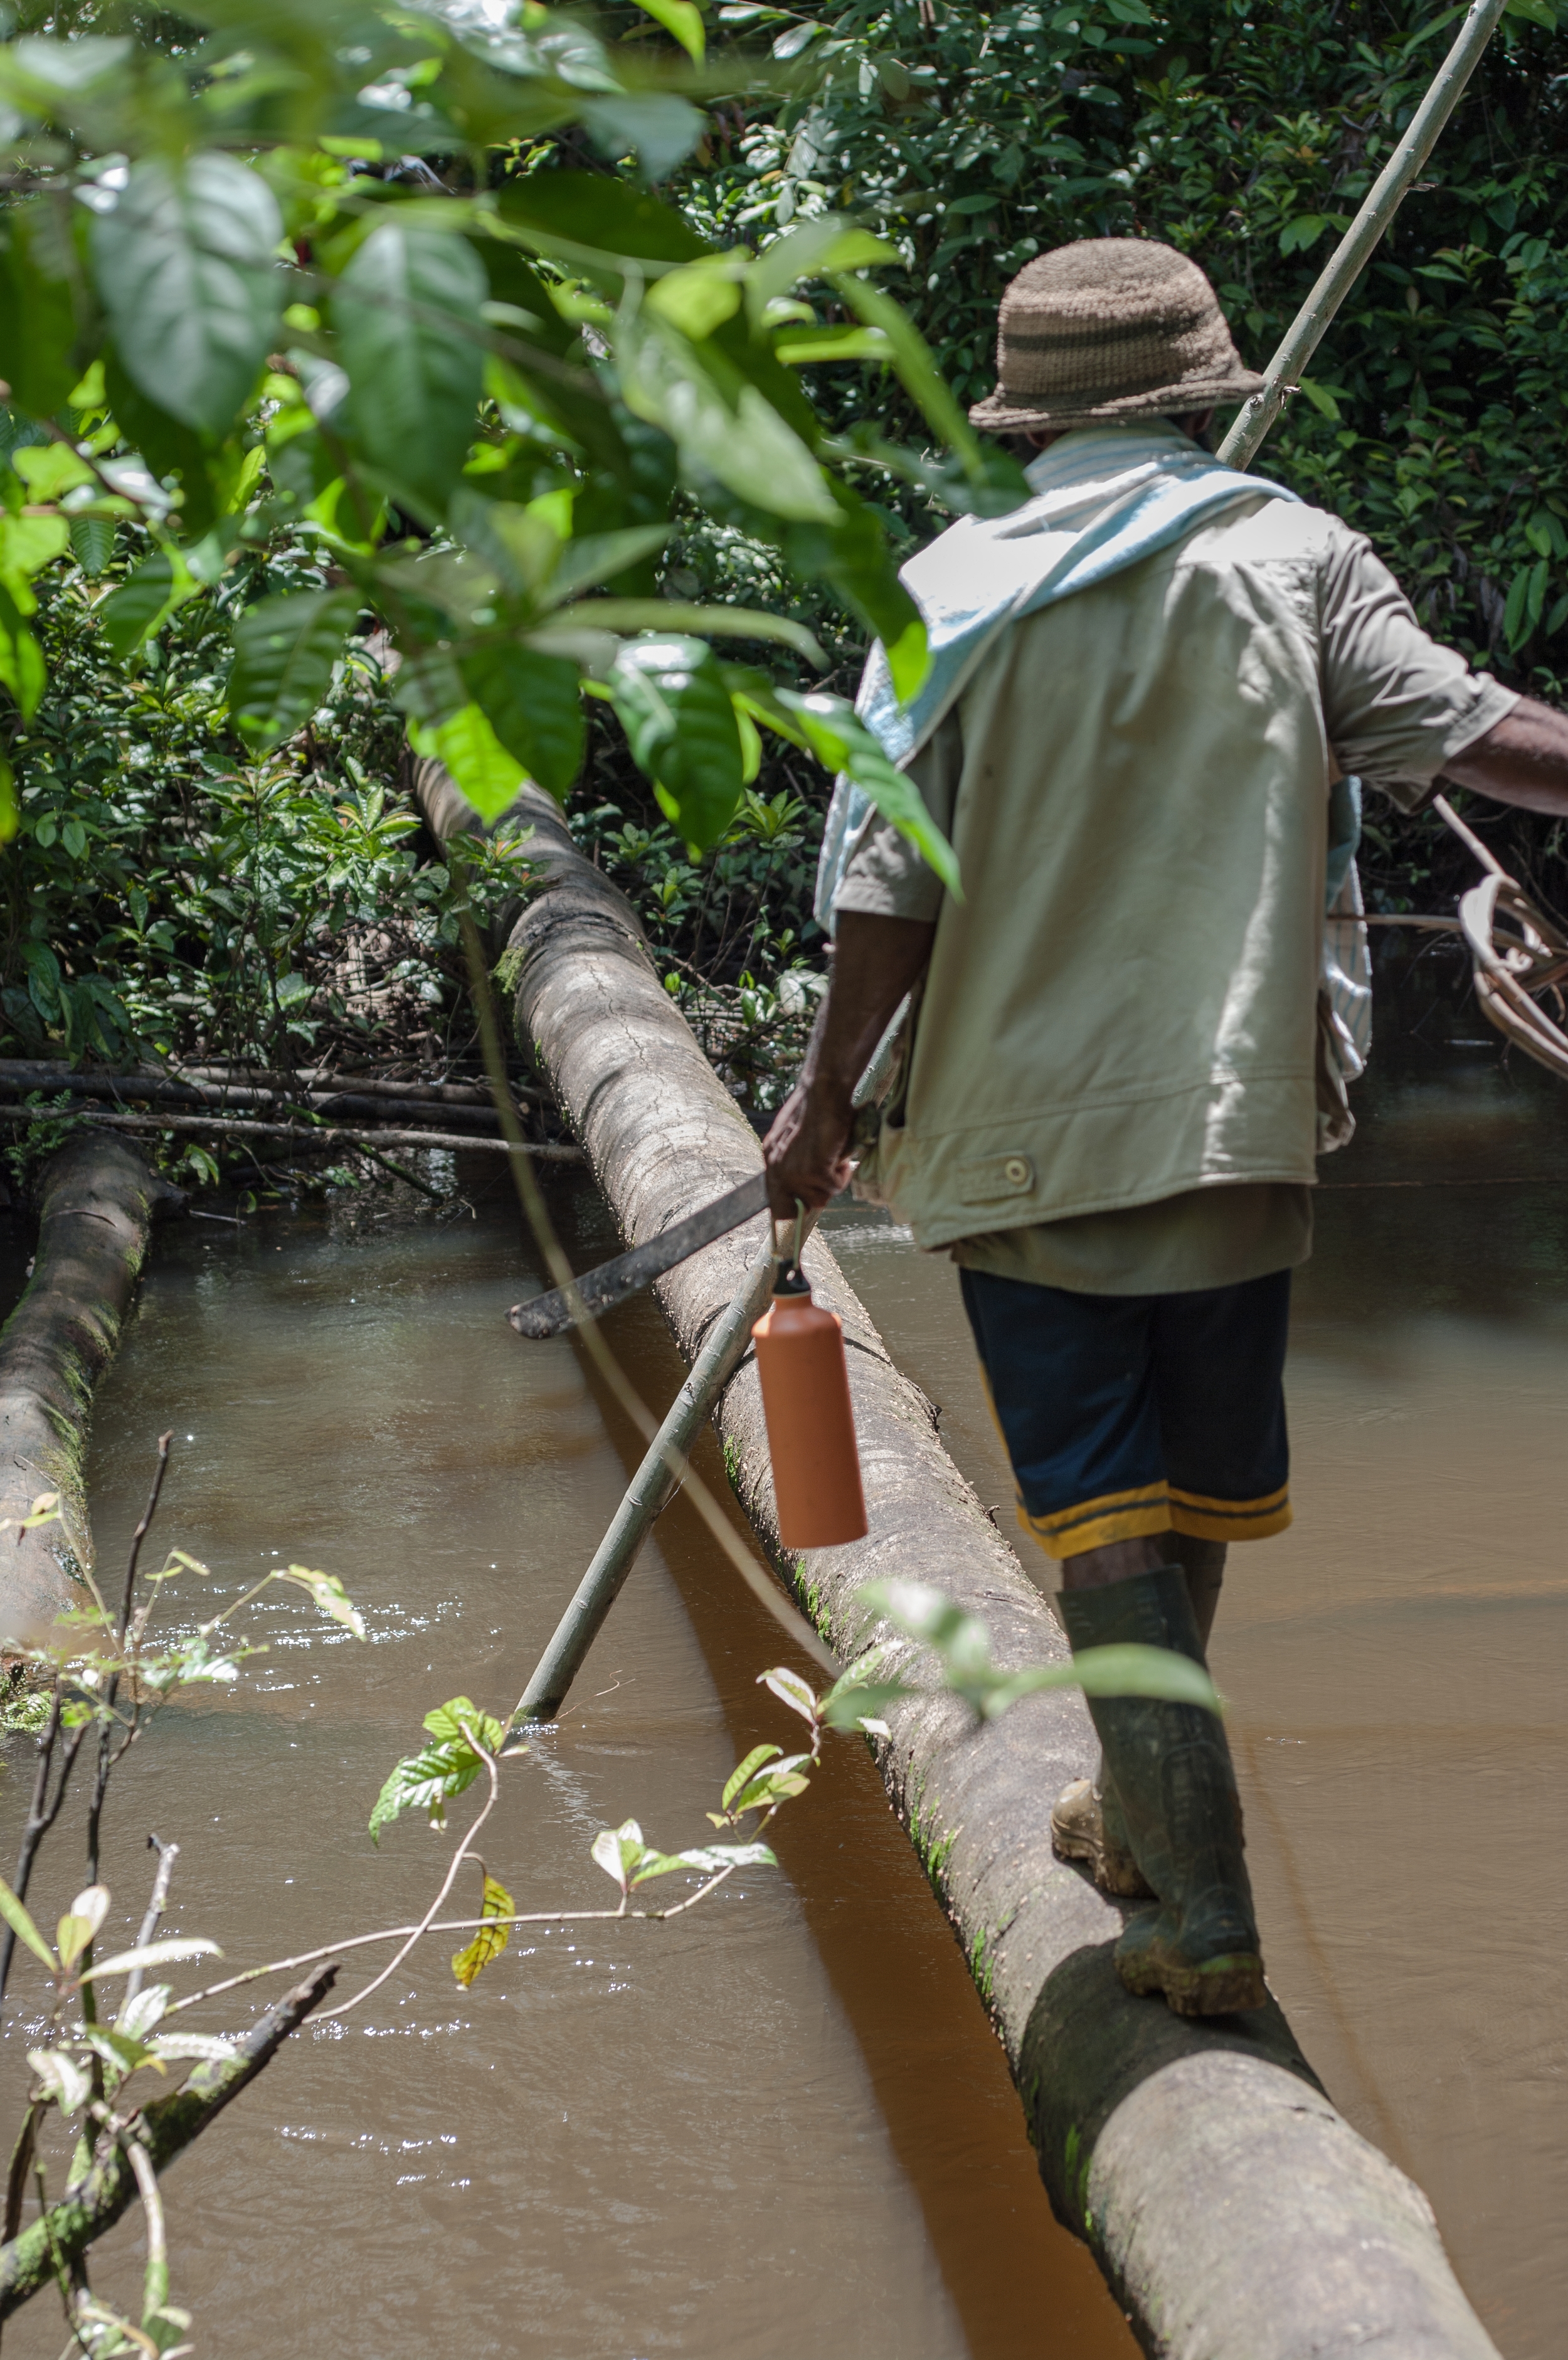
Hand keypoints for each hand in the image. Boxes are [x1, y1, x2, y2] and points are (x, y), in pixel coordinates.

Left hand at [762, 1081, 854, 1216]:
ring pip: (820, 1199)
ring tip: (836, 1158)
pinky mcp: (813, 1172)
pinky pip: (835, 1187)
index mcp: (771, 1157)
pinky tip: (842, 1154)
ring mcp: (794, 1173)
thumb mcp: (793, 1133)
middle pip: (797, 1206)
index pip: (775, 1201)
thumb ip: (793, 1155)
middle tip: (829, 1174)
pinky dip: (844, 1174)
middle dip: (817, 1194)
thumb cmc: (814, 1105)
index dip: (791, 1208)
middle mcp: (777, 1169)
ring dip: (833, 1182)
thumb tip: (805, 1175)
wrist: (823, 1093)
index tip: (805, 1206)